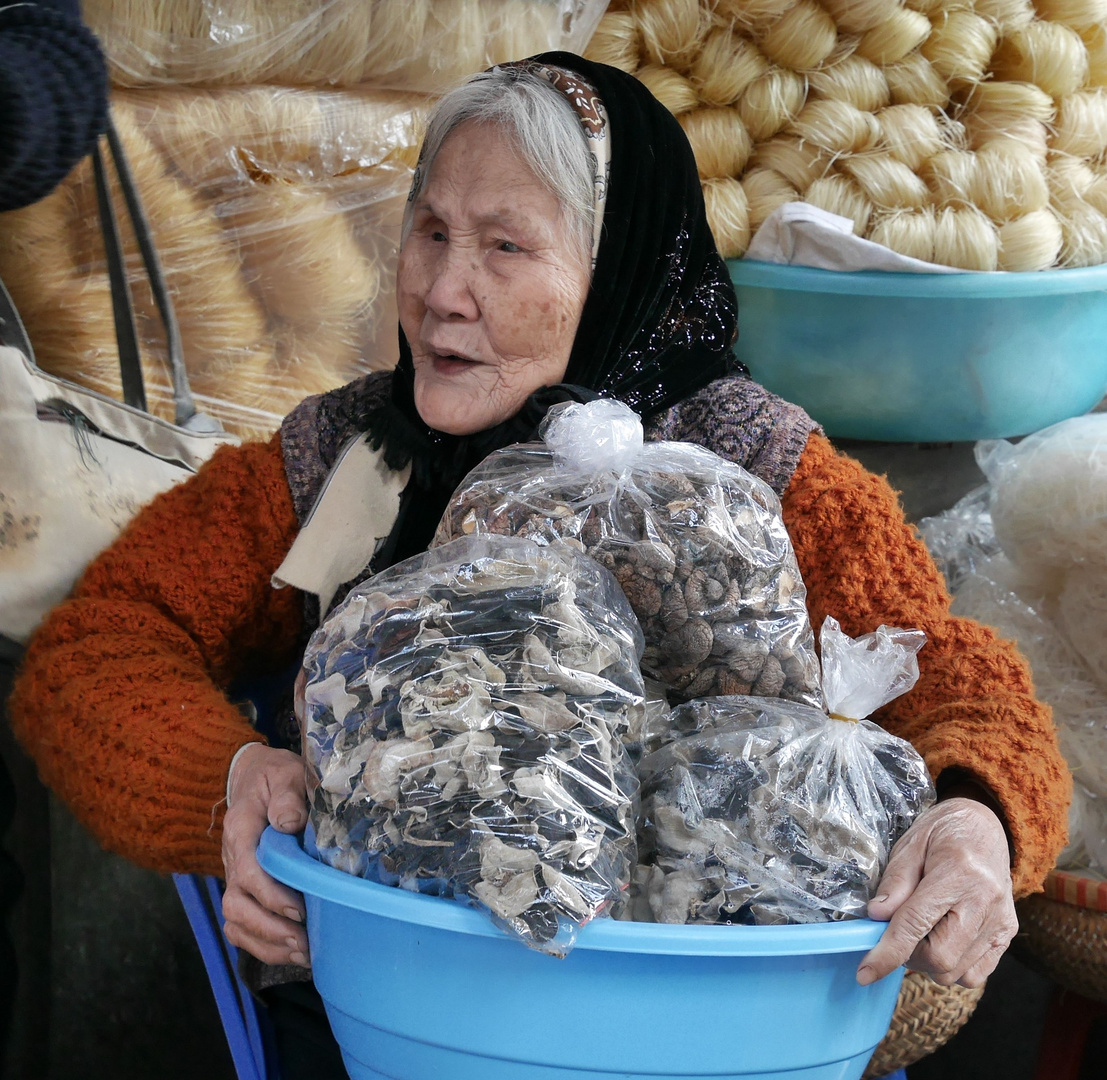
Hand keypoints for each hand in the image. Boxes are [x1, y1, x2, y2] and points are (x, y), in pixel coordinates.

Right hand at [221, 742, 310, 966]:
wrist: (258, 777)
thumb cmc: (278, 777)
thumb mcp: (286, 773)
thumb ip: (288, 795)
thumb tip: (288, 822)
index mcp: (241, 828)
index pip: (247, 870)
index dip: (270, 894)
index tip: (298, 910)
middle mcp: (232, 857)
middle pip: (236, 904)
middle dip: (269, 928)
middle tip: (304, 942)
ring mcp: (235, 877)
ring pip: (236, 922)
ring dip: (267, 943)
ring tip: (304, 954)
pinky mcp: (244, 890)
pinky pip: (242, 926)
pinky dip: (263, 945)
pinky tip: (292, 952)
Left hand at [857, 796, 1016, 988]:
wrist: (985, 826)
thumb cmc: (942, 832)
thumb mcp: (910, 845)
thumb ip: (895, 883)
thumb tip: (877, 916)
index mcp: (959, 873)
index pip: (916, 924)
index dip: (887, 952)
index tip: (865, 972)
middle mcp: (986, 903)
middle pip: (940, 959)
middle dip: (908, 956)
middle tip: (897, 933)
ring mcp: (1001, 922)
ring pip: (956, 973)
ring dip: (928, 963)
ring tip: (921, 931)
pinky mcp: (1008, 935)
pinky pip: (975, 974)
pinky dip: (951, 968)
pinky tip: (942, 940)